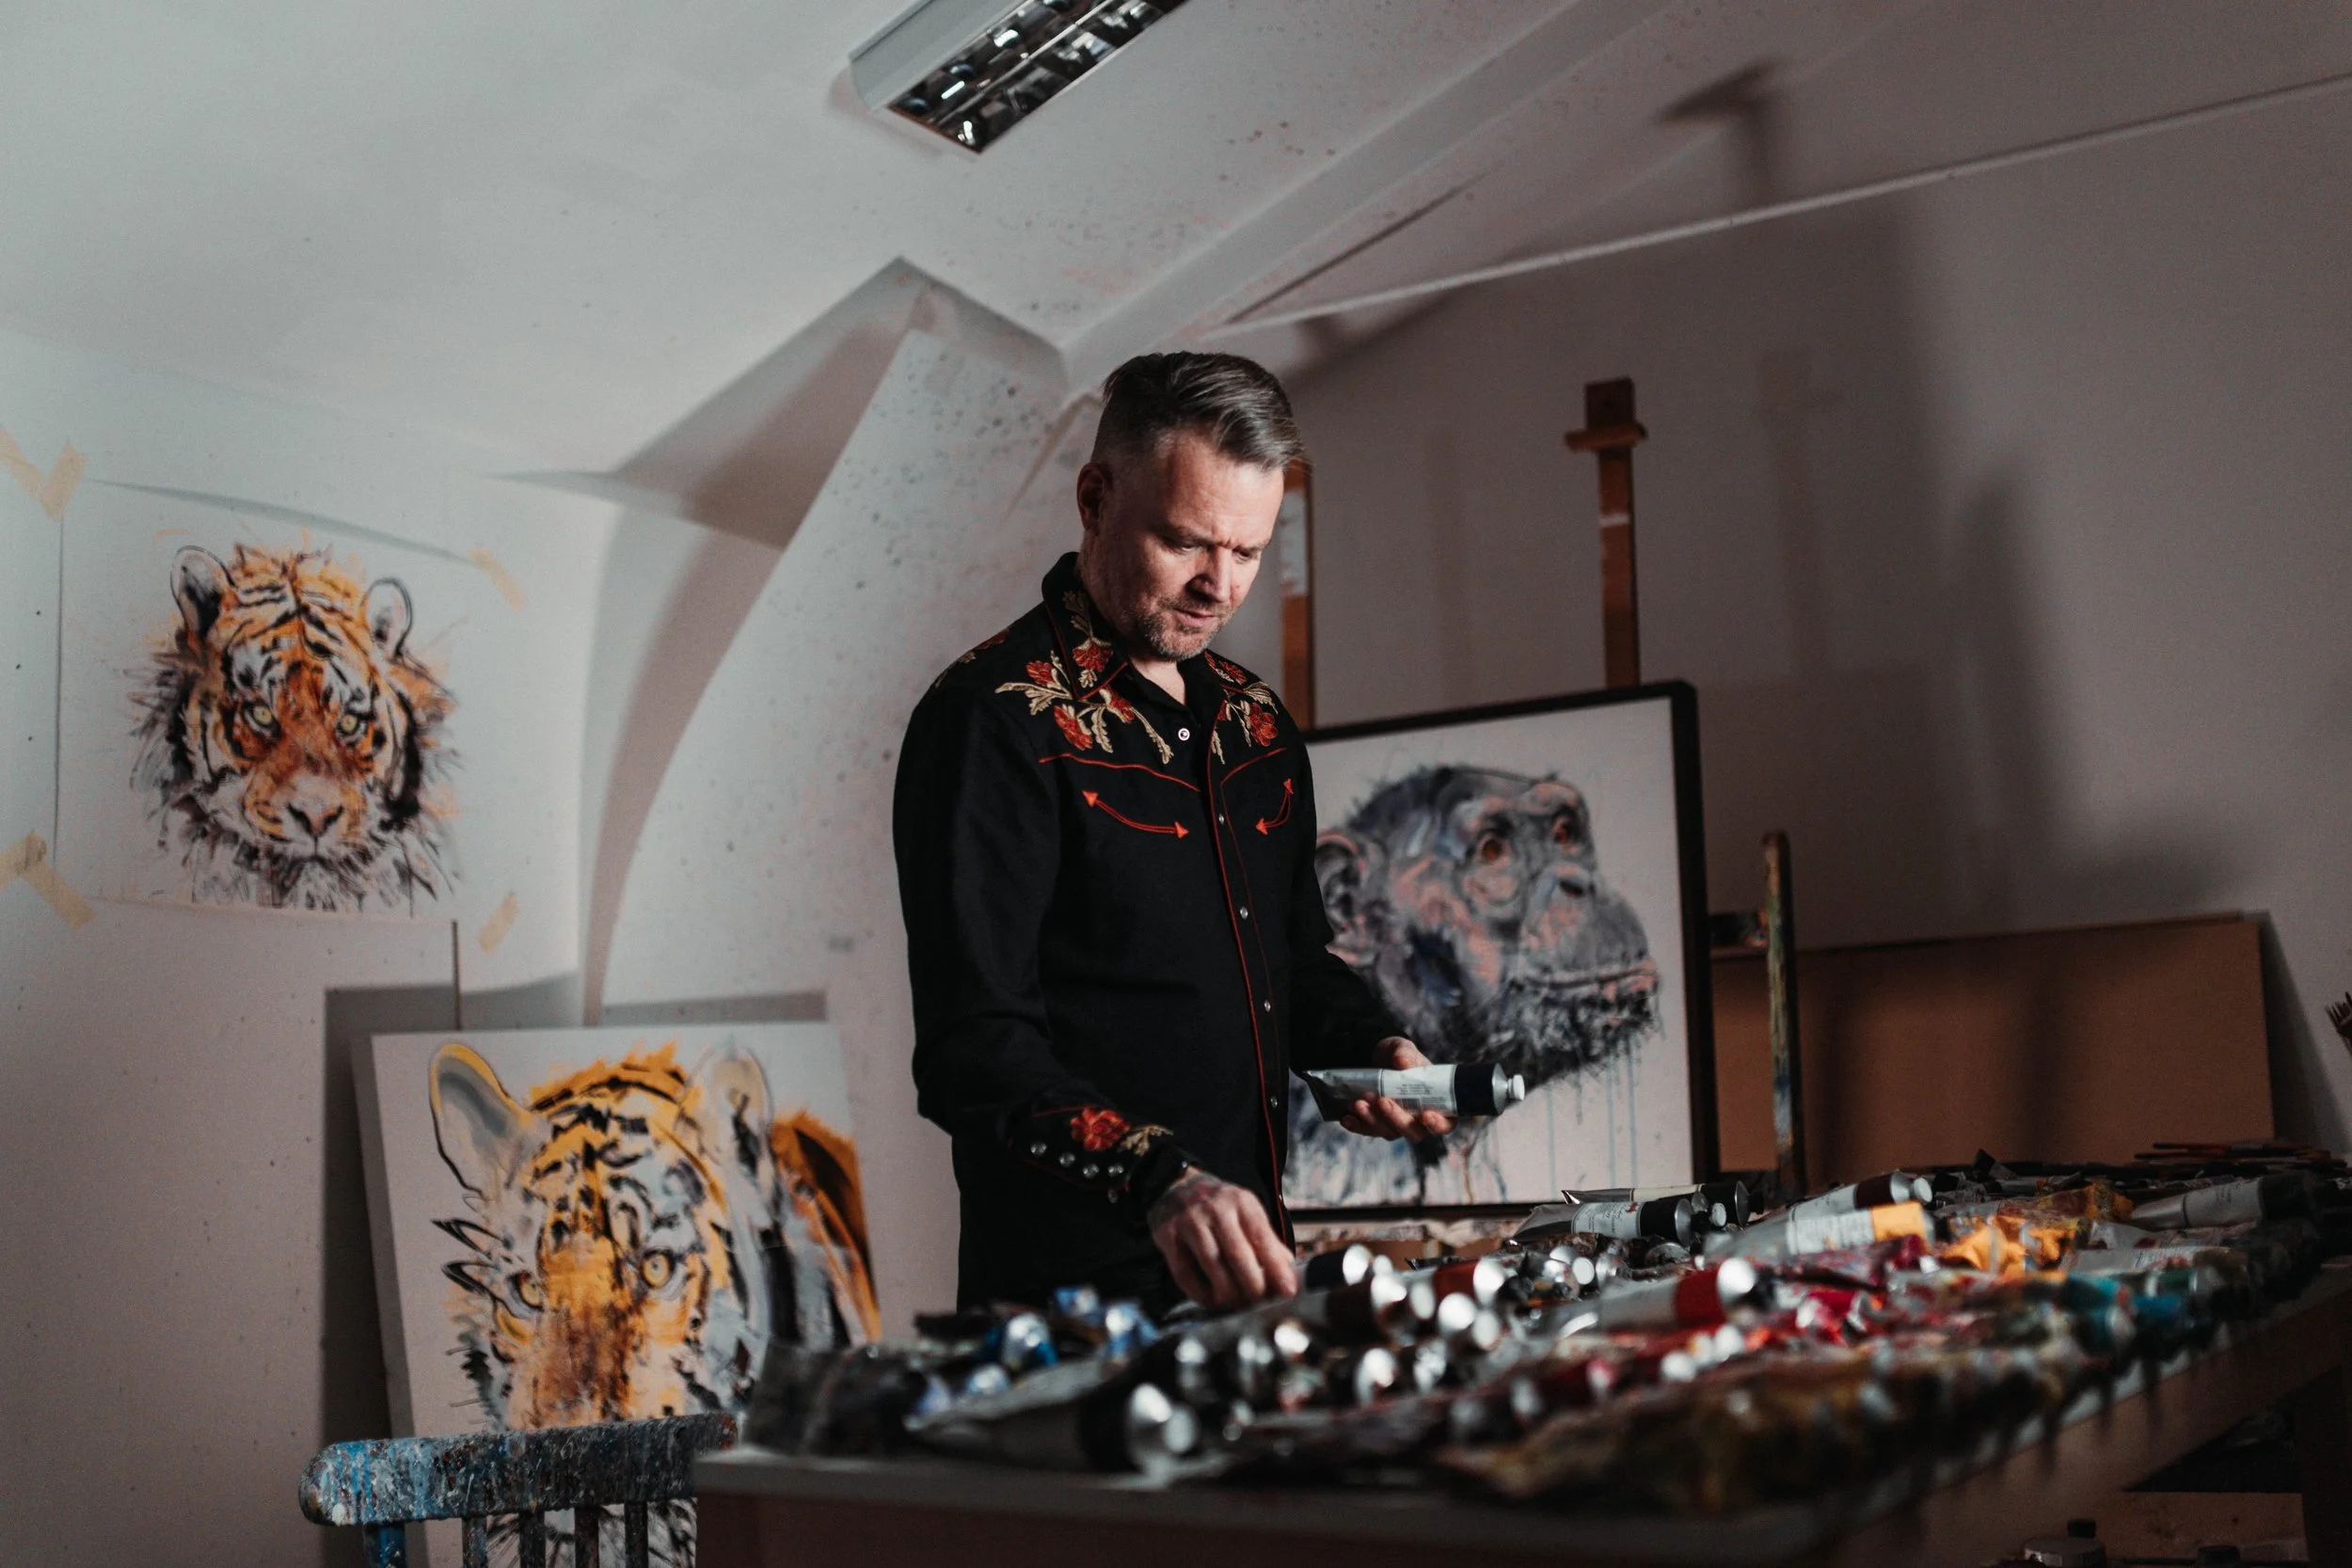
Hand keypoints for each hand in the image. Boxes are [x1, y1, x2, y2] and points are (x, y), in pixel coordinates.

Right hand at [1148, 1169, 1298, 1307]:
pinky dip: (1200, 1292)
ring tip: (1239, 1304)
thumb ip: (1265, 1239)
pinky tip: (1212, 1300)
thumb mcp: (1246, 1210)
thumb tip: (1288, 1271)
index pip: (1262, 1237)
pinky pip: (1184, 1272)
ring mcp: (1190, 1221)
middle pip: (1238, 1254)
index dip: (1277, 1267)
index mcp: (1241, 1202)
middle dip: (1253, 1285)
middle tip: (1261, 1304)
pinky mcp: (1168, 1236)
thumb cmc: (1219, 1205)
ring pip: (1212, 1264)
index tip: (1288, 1291)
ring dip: (1228, 1292)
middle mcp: (1216, 1209)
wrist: (1177, 1185)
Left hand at [1339, 1037, 1453, 1143]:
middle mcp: (1417, 1119)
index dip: (1438, 1124)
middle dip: (1397, 1119)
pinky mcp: (1376, 1124)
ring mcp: (1396, 1123)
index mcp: (1436, 1103)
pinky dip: (1357, 1126)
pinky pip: (1367, 1131)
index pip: (1445, 1123)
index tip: (1426, 1115)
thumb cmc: (1400, 1056)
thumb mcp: (1404, 1049)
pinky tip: (1346, 1118)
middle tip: (1383, 1101)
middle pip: (1414, 1132)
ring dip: (1373, 1120)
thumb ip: (1405, 1054)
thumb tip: (1401, 1061)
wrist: (1377, 1057)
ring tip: (1359, 1102)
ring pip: (1388, 1132)